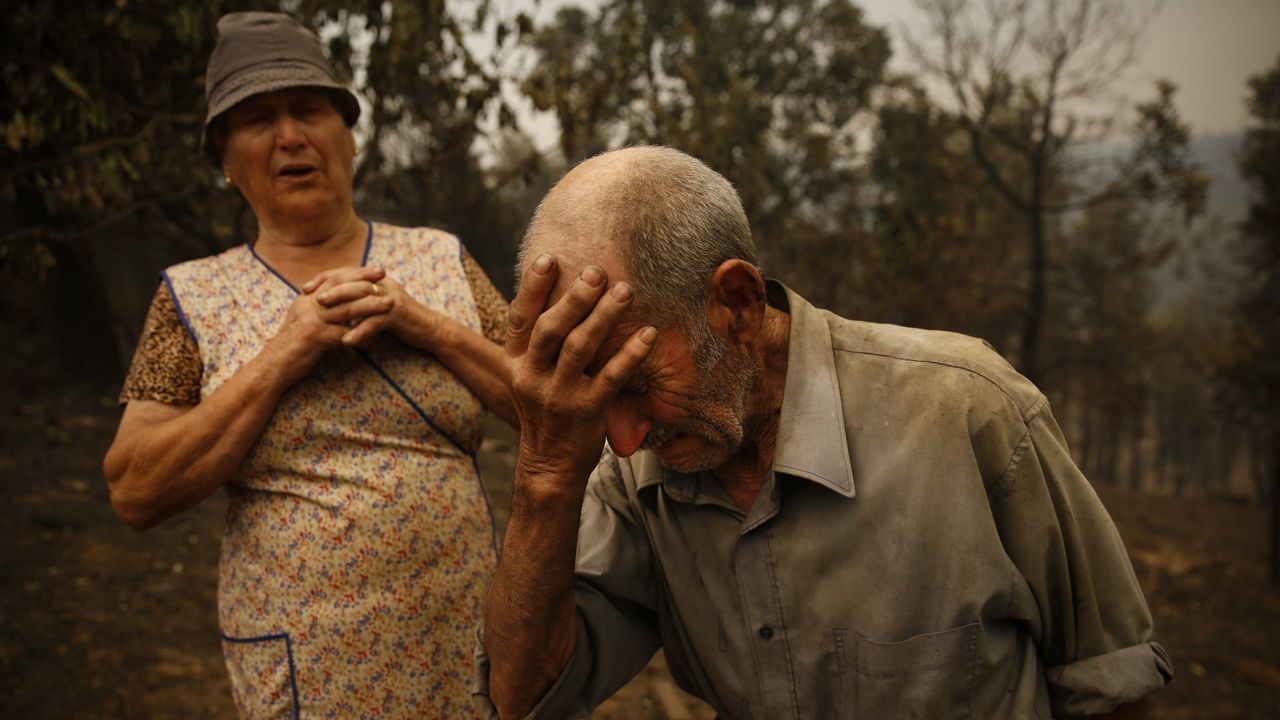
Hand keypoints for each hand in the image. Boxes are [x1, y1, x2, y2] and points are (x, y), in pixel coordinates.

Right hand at [265, 271, 388, 385]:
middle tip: (385, 276)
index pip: (334, 278)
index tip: (375, 270)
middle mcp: (307, 305)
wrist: (272, 366)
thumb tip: (344, 304)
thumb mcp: (304, 322)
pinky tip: (376, 337)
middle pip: (341, 287)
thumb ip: (322, 311)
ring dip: (371, 305)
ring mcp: (310, 321)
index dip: (355, 272)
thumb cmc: (292, 346)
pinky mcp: (314, 338)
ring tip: (390, 303)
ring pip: (346, 309)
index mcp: (307, 299)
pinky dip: (361, 336)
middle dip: (365, 280)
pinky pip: (343, 335)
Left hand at [306, 266, 436, 347]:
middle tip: (312, 297)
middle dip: (330, 288)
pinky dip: (360, 331)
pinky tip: (347, 341)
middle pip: (352, 281)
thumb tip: (331, 301)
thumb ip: (358, 300)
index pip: (345, 273)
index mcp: (375, 280)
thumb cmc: (400, 319)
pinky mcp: (398, 314)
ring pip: (362, 297)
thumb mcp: (377, 305)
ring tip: (322, 314)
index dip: (325, 278)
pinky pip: (376, 321)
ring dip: (341, 305)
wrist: (428, 329)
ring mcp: (391, 297)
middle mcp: (382, 284)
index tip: (305, 288)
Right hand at [506, 254, 656, 492]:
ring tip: (625, 290)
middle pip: (551, 329)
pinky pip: (610, 378)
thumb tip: (565, 295)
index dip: (533, 289)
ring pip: (578, 349)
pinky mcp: (586, 412)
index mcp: (517, 363)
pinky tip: (648, 334)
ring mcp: (558, 396)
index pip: (519, 320)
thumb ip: (542, 343)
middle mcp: (532, 377)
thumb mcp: (531, 376)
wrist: (549, 464)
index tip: (549, 259)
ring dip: (603, 317)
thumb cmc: (548, 409)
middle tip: (596, 271)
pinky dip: (630, 355)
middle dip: (574, 297)